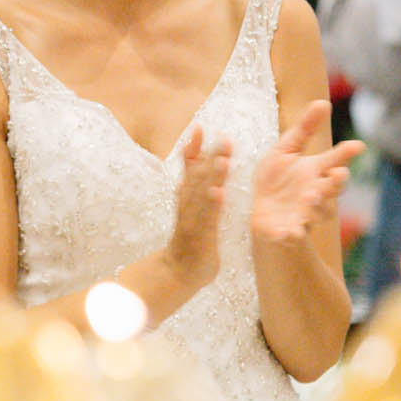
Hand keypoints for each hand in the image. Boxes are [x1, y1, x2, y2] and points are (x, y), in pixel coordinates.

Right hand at [166, 126, 232, 283]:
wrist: (176, 273)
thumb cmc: (190, 241)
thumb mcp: (195, 212)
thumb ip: (200, 191)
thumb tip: (210, 175)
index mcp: (187, 197)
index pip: (189, 168)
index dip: (193, 148)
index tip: (199, 128)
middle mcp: (187, 204)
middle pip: (198, 176)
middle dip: (210, 156)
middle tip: (224, 138)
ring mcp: (193, 220)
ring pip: (201, 194)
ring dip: (212, 176)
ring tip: (223, 159)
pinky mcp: (201, 236)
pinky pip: (207, 219)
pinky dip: (212, 205)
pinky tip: (218, 192)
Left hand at [248, 100, 363, 242]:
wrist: (255, 208)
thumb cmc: (275, 177)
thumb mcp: (285, 149)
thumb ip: (304, 129)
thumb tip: (323, 102)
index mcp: (316, 172)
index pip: (336, 161)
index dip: (346, 153)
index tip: (358, 145)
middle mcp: (315, 194)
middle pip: (332, 189)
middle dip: (335, 183)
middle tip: (336, 175)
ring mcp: (304, 214)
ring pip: (317, 213)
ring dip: (315, 207)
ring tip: (310, 198)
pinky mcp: (287, 232)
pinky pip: (293, 236)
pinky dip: (292, 235)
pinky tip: (289, 233)